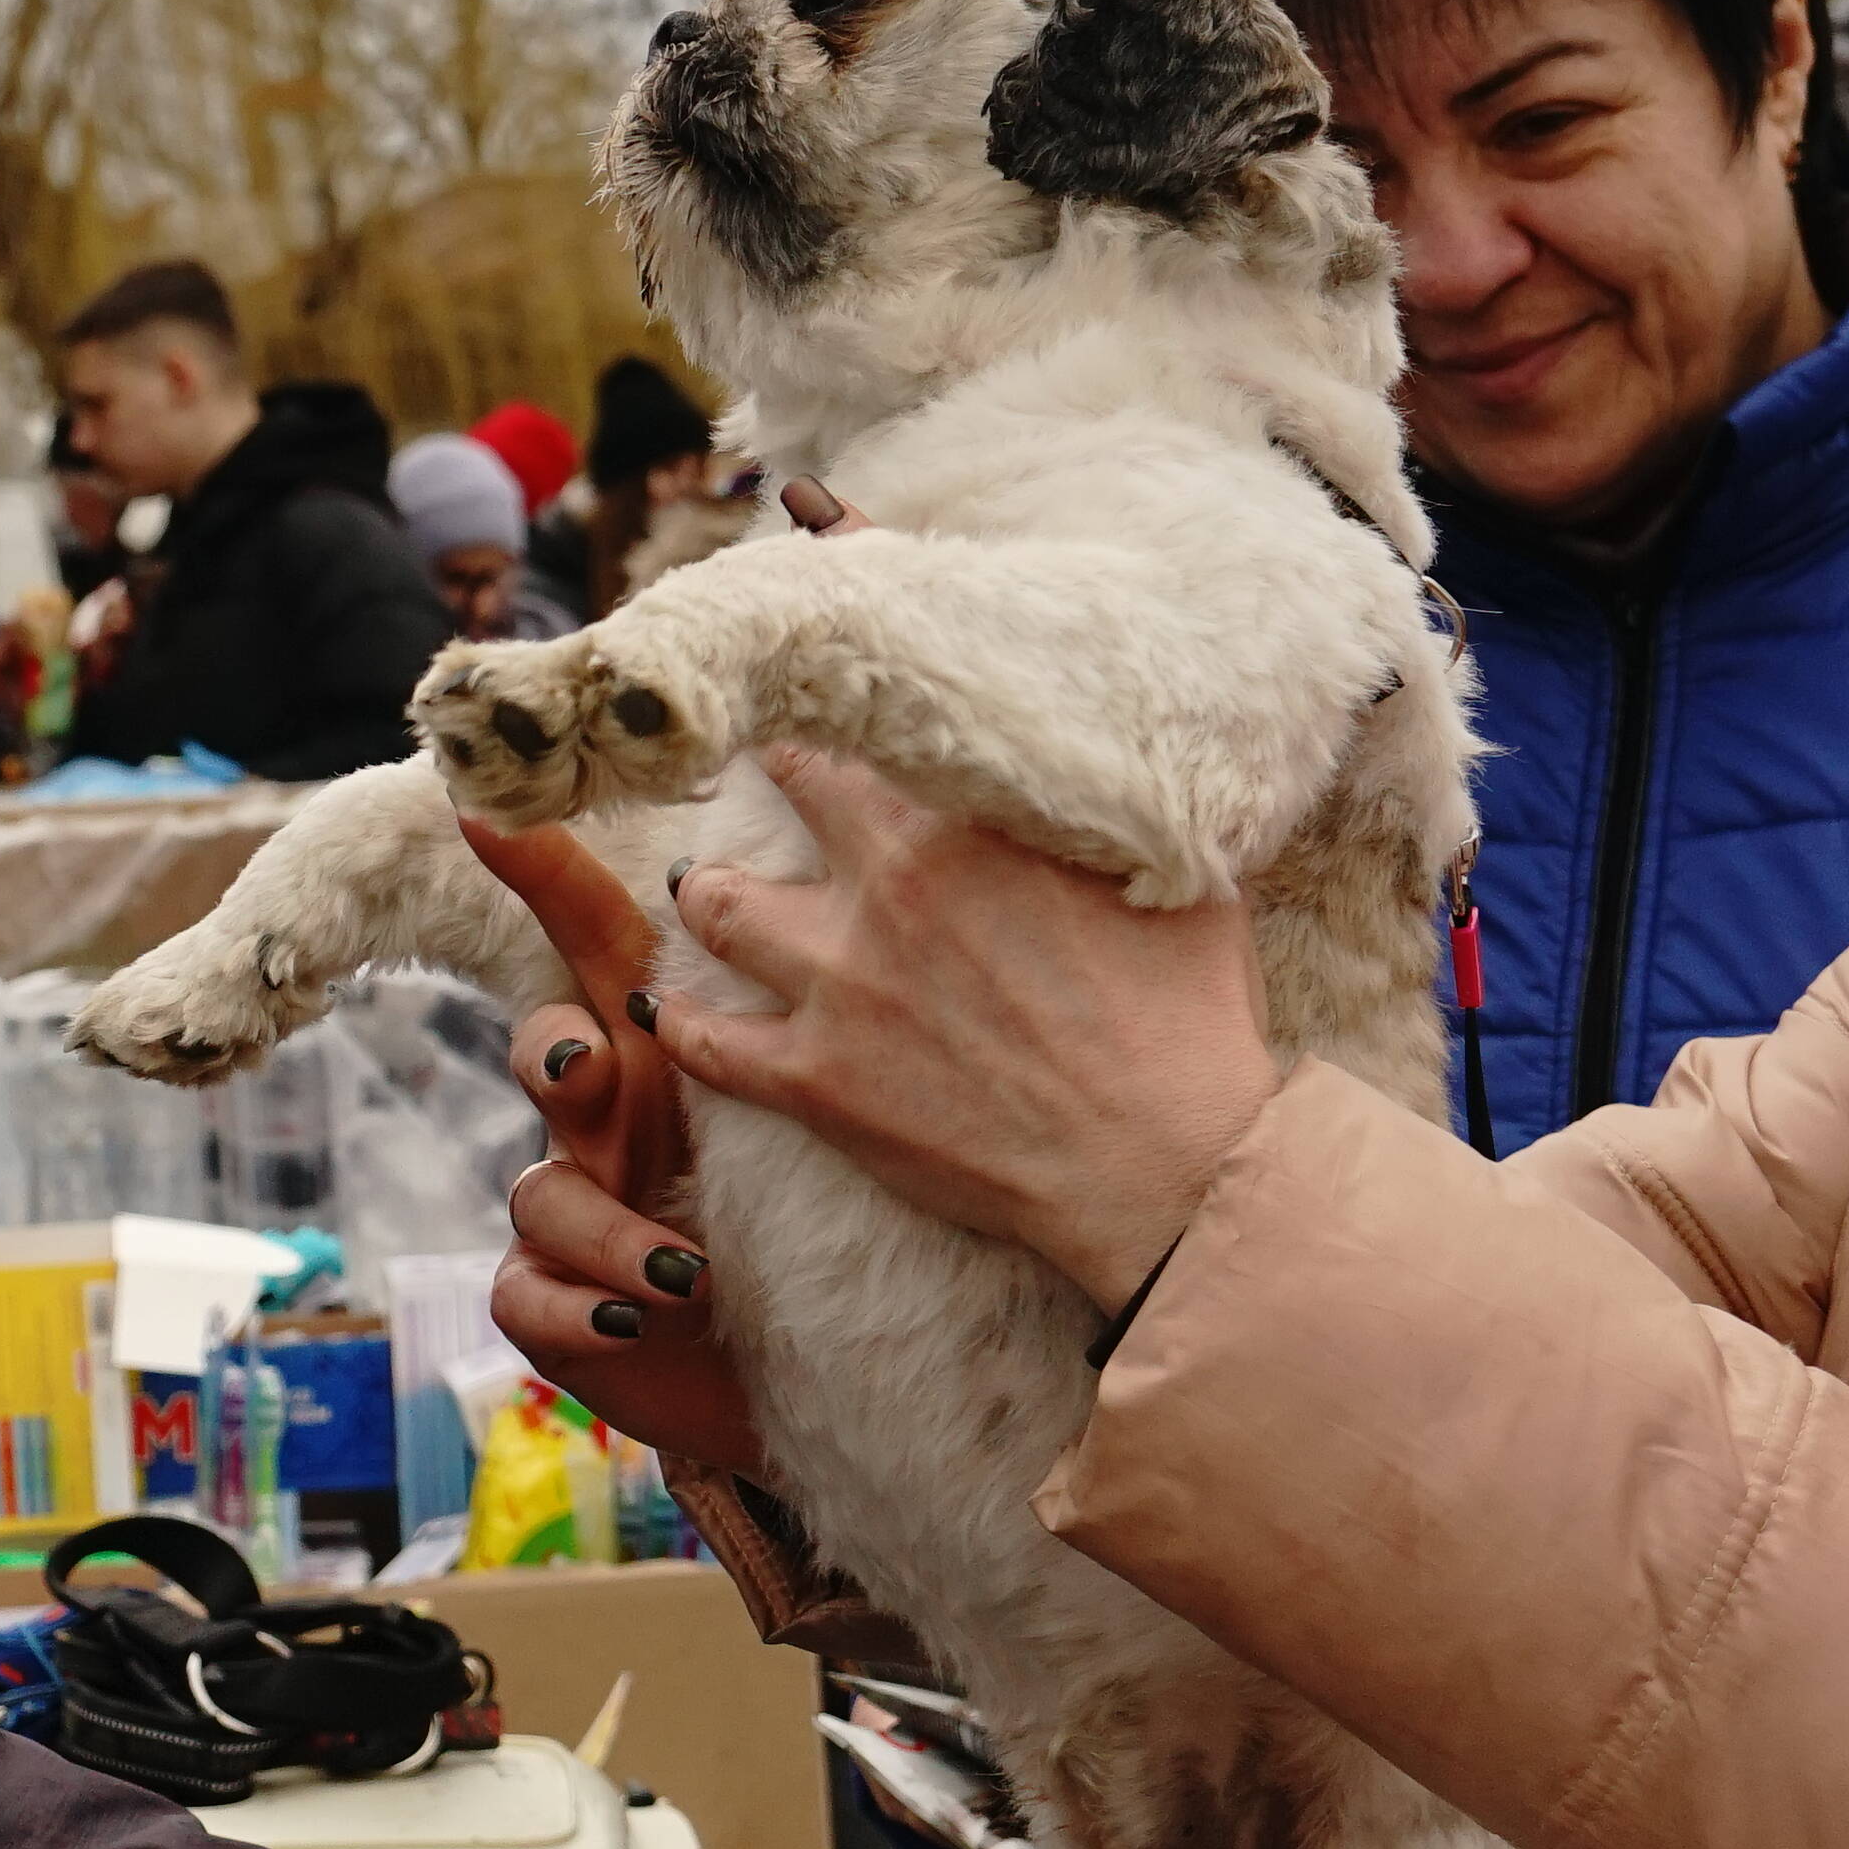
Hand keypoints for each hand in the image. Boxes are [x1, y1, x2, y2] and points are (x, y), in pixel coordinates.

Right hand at [477, 816, 764, 1471]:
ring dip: (604, 1224)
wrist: (805, 1372)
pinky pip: (524, 1292)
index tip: (491, 807)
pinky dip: (578, 1307)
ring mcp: (574, 1211)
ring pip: (539, 1188)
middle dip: (551, 1047)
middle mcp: (605, 1120)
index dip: (541, 872)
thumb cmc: (814, 1225)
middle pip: (543, 1046)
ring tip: (686, 1271)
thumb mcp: (827, 1109)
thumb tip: (881, 873)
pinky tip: (637, 1321)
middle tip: (592, 1061)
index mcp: (663, 1052)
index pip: (598, 944)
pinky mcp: (556, 1306)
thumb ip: (817, 1015)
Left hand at [657, 747, 1284, 1315]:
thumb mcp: (1168, 875)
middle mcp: (885, 886)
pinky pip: (706, 1042)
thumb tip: (1110, 769)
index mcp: (967, 823)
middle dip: (767, 769)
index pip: (877, 726)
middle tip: (756, 766)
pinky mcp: (815, 1082)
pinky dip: (677, 1021)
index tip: (834, 686)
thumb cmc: (1186, 1020)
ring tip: (699, 882)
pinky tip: (662, 1010)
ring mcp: (838, 985)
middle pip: (786, 789)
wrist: (1160, 1162)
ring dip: (704, 888)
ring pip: (718, 906)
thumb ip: (1110, 813)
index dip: (850, 700)